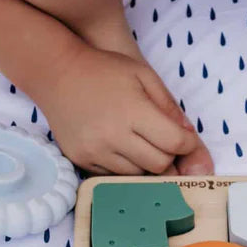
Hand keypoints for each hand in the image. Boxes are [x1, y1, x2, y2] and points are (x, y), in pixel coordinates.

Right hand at [38, 42, 213, 176]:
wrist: (57, 73)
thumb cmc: (104, 70)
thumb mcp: (143, 75)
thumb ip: (169, 105)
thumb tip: (189, 136)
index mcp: (134, 112)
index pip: (174, 143)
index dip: (188, 144)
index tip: (186, 140)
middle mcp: (114, 136)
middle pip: (159, 165)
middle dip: (169, 156)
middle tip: (165, 144)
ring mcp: (95, 151)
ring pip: (138, 175)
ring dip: (146, 164)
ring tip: (143, 145)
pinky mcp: (81, 160)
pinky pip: (113, 176)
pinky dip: (124, 167)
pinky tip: (122, 149)